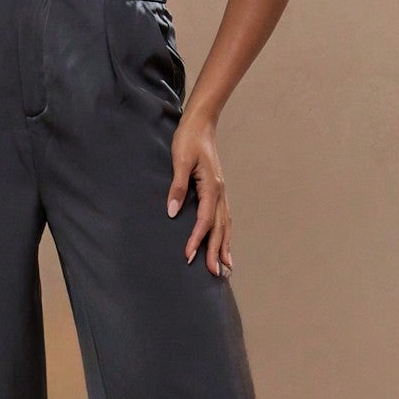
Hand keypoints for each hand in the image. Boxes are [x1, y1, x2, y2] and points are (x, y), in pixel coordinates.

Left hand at [166, 106, 231, 276]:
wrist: (201, 125)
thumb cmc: (188, 140)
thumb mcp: (178, 161)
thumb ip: (176, 187)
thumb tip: (172, 212)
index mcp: (211, 186)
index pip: (205, 220)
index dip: (197, 239)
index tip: (189, 256)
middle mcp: (220, 193)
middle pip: (219, 228)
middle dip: (216, 252)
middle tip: (214, 274)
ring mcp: (221, 193)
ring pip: (225, 225)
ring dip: (224, 247)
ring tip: (225, 268)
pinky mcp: (217, 192)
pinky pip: (224, 218)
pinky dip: (225, 235)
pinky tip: (223, 245)